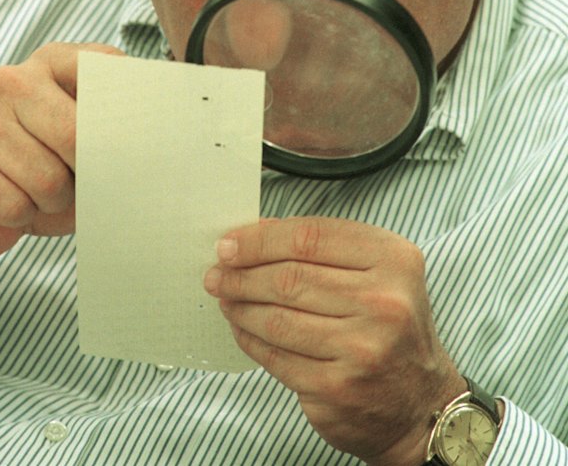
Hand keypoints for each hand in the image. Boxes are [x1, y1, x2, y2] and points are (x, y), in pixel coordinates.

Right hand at [0, 42, 124, 259]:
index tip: (136, 154)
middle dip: (91, 174)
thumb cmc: (68, 137)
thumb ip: (132, 107)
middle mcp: (13, 80)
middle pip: (77, 142)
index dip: (123, 135)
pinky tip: (26, 199)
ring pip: (46, 182)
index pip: (106, 94)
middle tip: (87, 176)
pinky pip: (10, 204)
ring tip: (55, 188)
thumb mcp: (101, 108)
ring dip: (58, 200)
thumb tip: (178, 122)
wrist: (11, 158)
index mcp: (58, 58)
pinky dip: (25, 216)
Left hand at [204, 216, 465, 465]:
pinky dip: (250, 340)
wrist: (420, 401)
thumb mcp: (376, 270)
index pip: (310, 236)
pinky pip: (277, 357)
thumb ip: (322, 247)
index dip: (260, 239)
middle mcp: (385, 303)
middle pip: (289, 277)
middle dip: (242, 273)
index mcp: (395, 259)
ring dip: (240, 306)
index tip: (229, 244)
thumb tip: (254, 234)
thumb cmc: (389, 324)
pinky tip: (242, 328)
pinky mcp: (338, 388)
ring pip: (277, 318)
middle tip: (217, 273)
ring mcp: (362, 349)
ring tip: (225, 297)